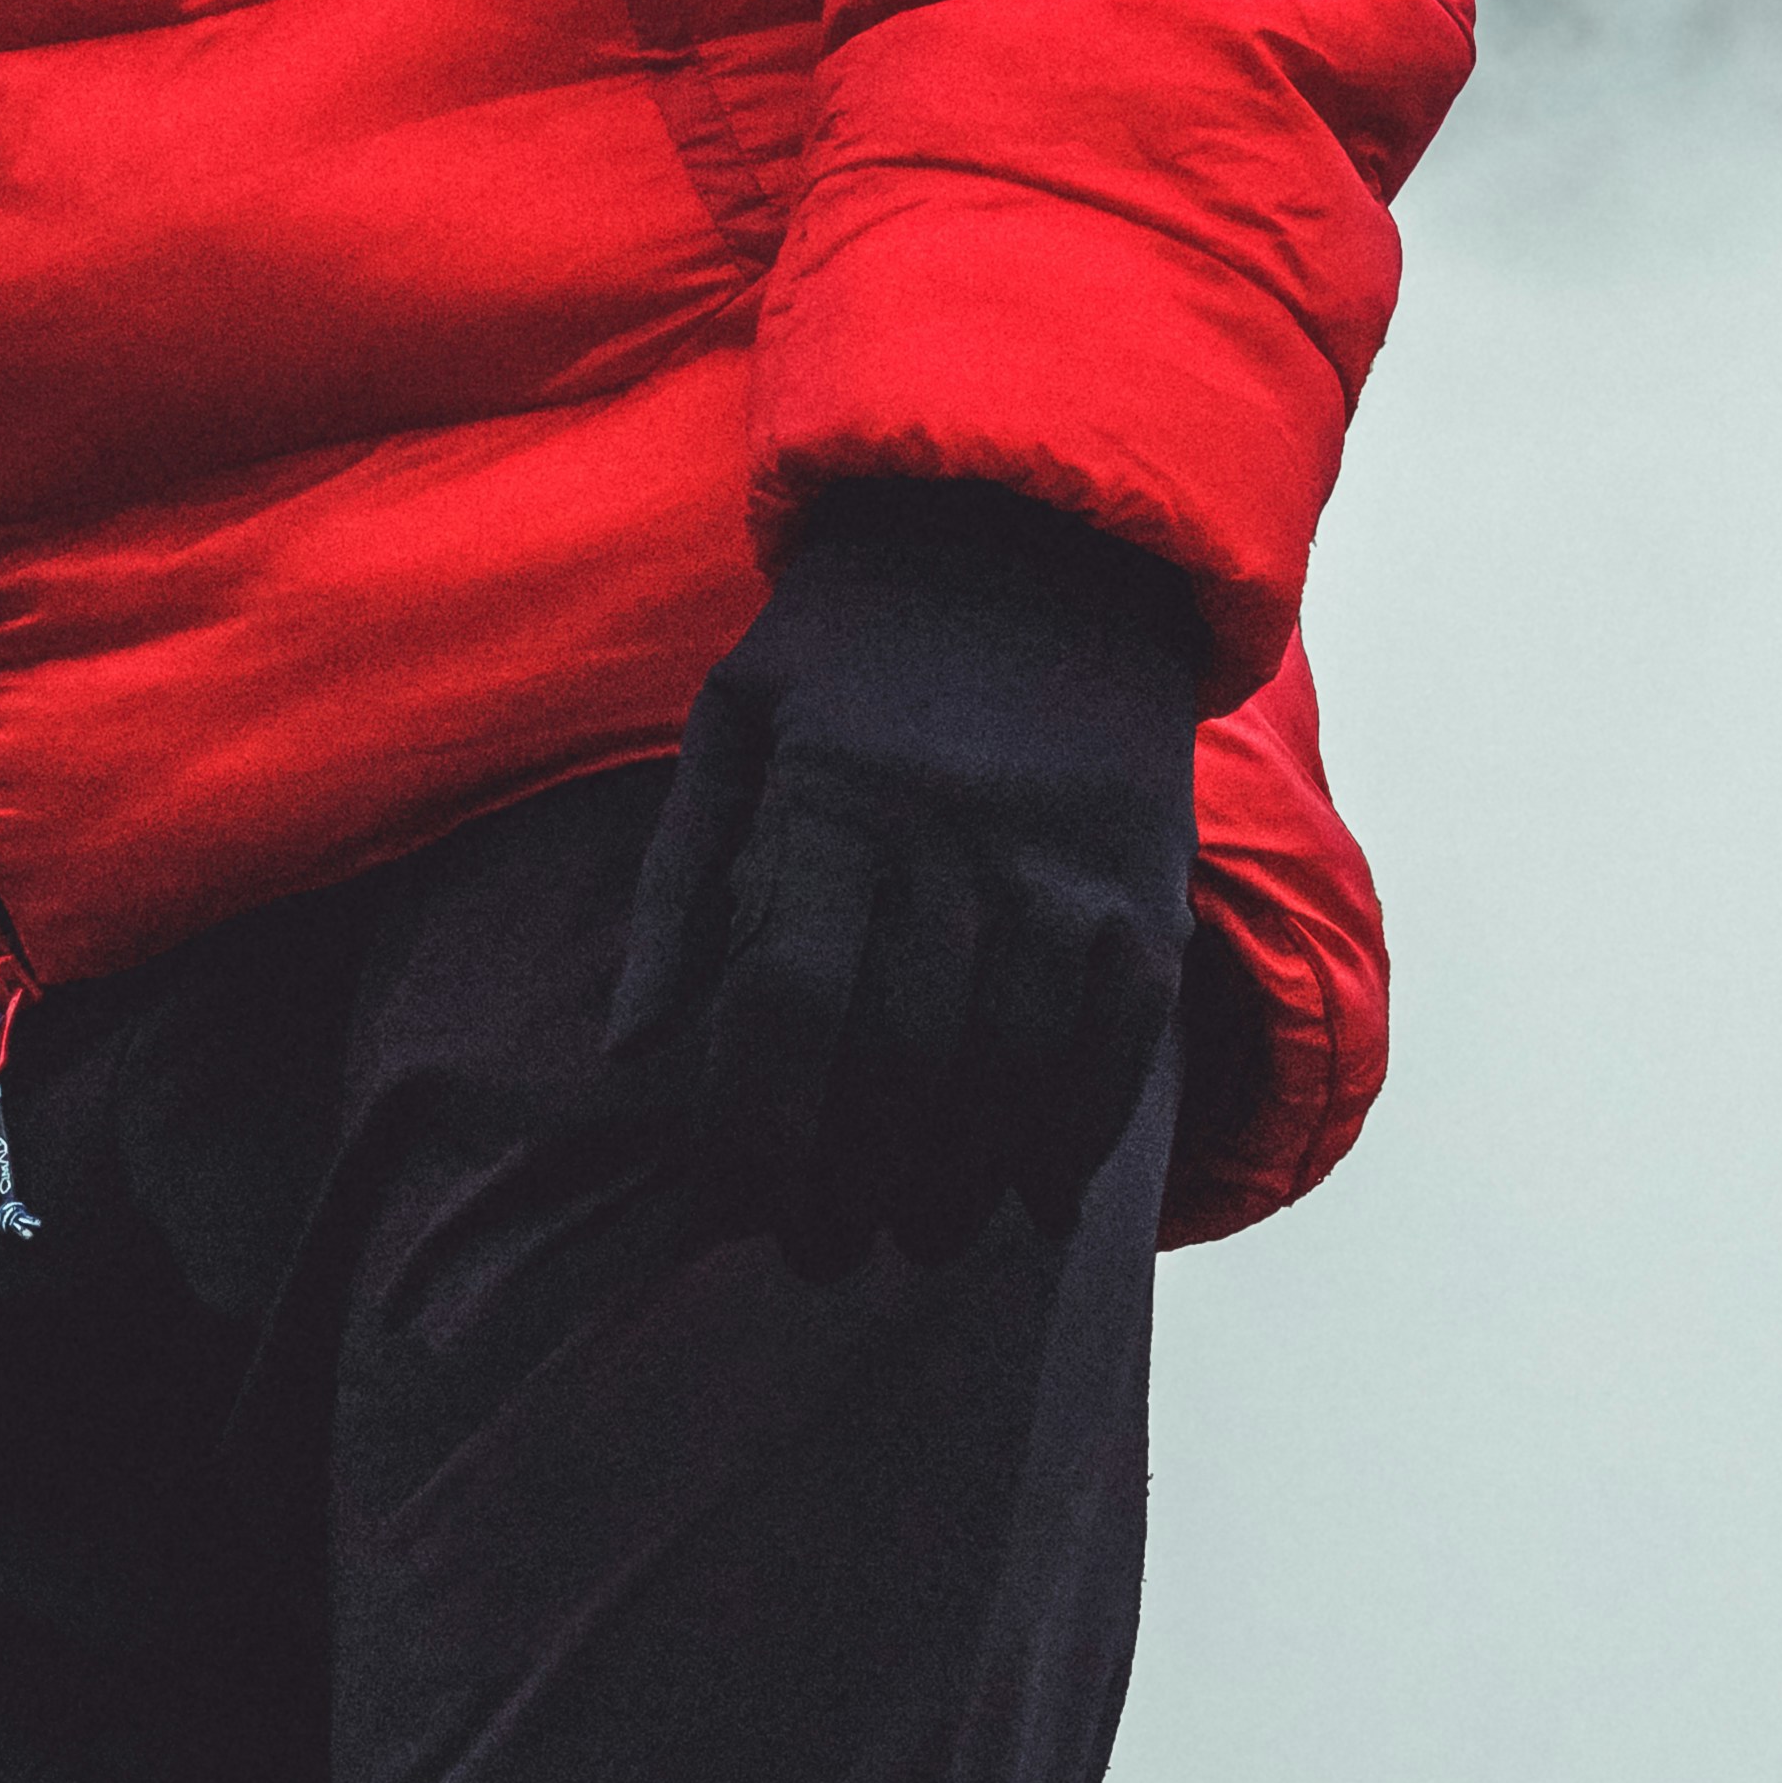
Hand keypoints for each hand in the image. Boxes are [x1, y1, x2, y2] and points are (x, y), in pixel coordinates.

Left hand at [611, 480, 1203, 1276]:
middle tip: (824, 1248)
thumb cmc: (851, 643)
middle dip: (855, 1184)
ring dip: (963, 1182)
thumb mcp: (735, 718)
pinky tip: (1035, 1197)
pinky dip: (1080, 1137)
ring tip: (918, 1232)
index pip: (788, 1004)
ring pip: (1014, 1073)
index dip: (763, 1129)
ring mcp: (1064, 862)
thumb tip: (632, 1054)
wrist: (1036, 534)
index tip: (745, 1202)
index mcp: (834, 790)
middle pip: (902, 1063)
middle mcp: (954, 831)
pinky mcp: (1148, 882)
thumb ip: (680, 886)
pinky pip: (1119, 1046)